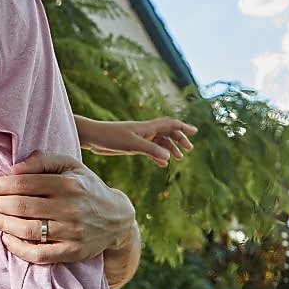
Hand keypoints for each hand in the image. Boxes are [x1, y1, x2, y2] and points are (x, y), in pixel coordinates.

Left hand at [0, 151, 135, 264]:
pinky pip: (39, 254)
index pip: (23, 183)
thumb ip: (43, 159)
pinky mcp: (73, 252)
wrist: (117, 218)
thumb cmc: (85, 187)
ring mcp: (72, 232)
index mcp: (67, 183)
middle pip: (21, 206)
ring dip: (1, 225)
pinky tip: (6, 239)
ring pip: (27, 230)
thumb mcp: (71, 165)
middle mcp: (70, 207)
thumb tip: (13, 168)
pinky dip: (18, 248)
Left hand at [78, 116, 196, 166]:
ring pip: (159, 142)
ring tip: (179, 158)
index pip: (170, 124)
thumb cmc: (111, 137)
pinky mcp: (132, 147)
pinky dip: (158, 156)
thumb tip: (169, 157)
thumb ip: (151, 150)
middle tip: (188, 150)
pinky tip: (162, 164)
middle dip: (179, 139)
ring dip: (170, 148)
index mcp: (147, 127)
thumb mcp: (132, 144)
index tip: (195, 132)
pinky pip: (150, 150)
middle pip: (167, 133)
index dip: (183, 127)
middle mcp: (145, 131)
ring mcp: (139, 139)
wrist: (93, 138)